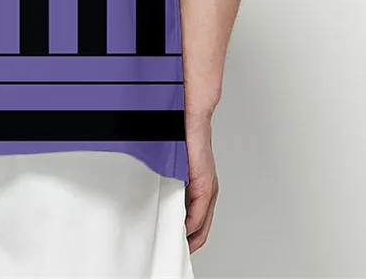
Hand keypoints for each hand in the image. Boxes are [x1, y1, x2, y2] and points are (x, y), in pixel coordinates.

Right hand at [183, 112, 218, 253]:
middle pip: (201, 231)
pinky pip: (198, 214)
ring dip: (188, 238)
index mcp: (200, 188)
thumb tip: (156, 196)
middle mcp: (208, 191)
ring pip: (201, 226)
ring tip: (173, 245)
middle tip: (171, 251)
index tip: (172, 245)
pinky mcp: (204, 183)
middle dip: (187, 244)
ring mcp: (208, 188)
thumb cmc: (180, 136)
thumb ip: (170, 182)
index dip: (186, 238)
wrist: (189, 114)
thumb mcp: (174, 165)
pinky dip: (190, 226)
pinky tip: (181, 230)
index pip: (197, 225)